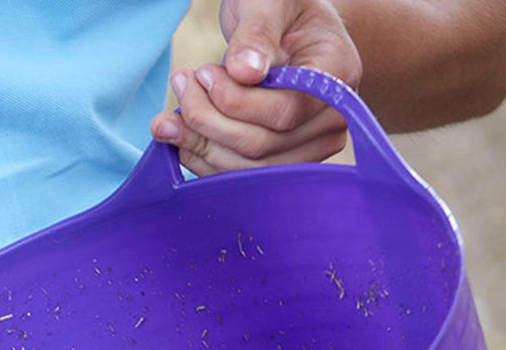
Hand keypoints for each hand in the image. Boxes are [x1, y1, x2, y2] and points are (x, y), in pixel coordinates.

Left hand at [150, 0, 361, 174]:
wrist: (286, 26)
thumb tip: (244, 72)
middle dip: (209, 120)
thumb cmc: (281, 6)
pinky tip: (177, 136)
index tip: (203, 73)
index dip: (236, 102)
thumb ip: (258, 31)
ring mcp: (306, 149)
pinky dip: (201, 159)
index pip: (285, 113)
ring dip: (199, 143)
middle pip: (262, 145)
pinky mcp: (279, 164)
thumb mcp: (270, 0)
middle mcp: (329, 122)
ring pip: (246, 168)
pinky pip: (237, 177)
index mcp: (337, 77)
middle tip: (182, 83)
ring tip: (168, 114)